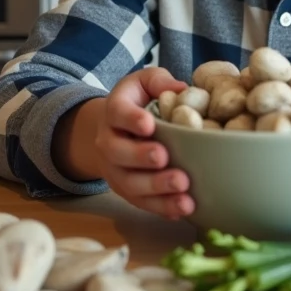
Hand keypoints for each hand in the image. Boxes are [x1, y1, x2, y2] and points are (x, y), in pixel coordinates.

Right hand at [93, 67, 193, 219]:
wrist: (115, 131)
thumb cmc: (138, 102)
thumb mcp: (145, 82)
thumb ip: (159, 81)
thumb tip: (181, 89)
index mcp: (114, 110)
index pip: (118, 113)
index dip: (131, 119)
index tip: (148, 124)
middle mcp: (108, 142)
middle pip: (117, 152)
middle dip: (140, 157)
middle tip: (164, 158)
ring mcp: (116, 170)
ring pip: (129, 183)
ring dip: (155, 189)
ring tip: (182, 189)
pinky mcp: (127, 191)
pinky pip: (141, 203)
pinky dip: (161, 208)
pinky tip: (182, 209)